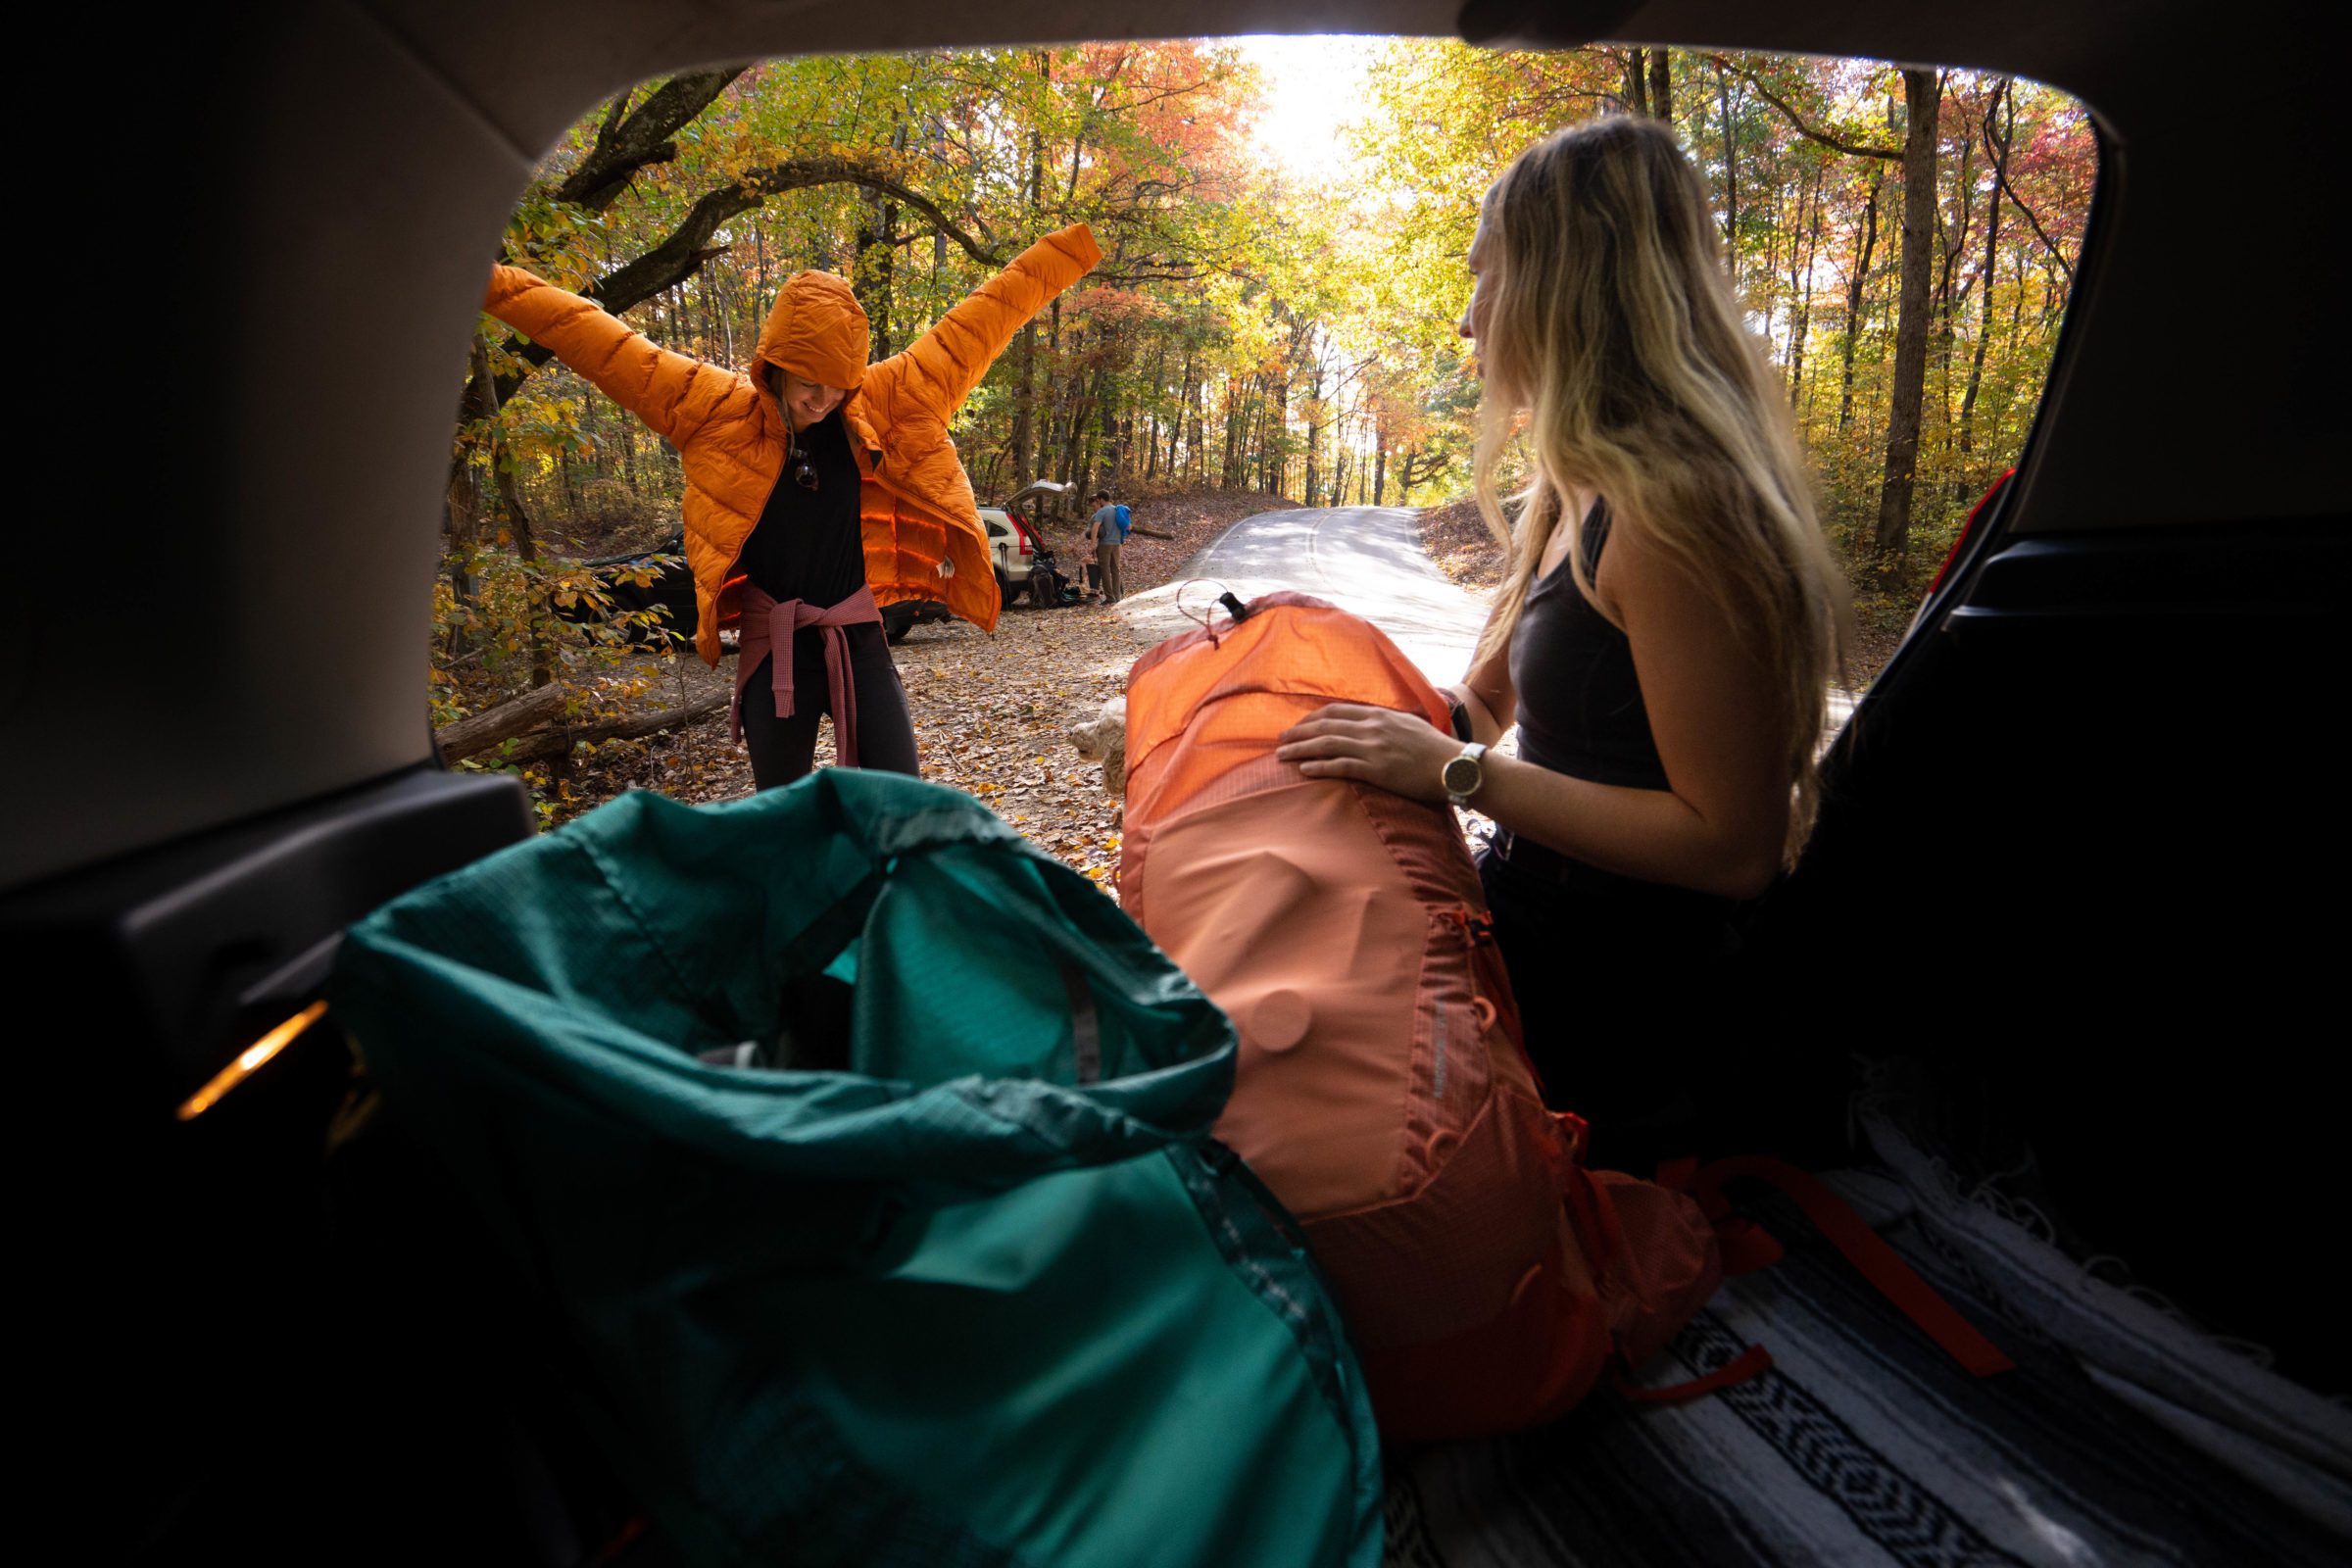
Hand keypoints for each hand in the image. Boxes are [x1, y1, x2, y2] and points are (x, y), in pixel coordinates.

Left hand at [1274, 703, 1459, 801]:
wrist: (1454, 766)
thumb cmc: (1436, 749)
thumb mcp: (1409, 726)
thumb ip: (1387, 724)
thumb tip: (1373, 725)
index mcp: (1379, 715)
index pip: (1337, 711)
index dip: (1313, 717)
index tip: (1299, 724)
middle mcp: (1372, 727)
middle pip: (1325, 726)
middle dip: (1299, 732)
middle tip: (1280, 738)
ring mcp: (1373, 748)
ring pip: (1326, 744)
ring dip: (1300, 749)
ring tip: (1282, 754)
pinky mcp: (1376, 769)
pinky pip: (1340, 766)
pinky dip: (1319, 767)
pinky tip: (1304, 770)